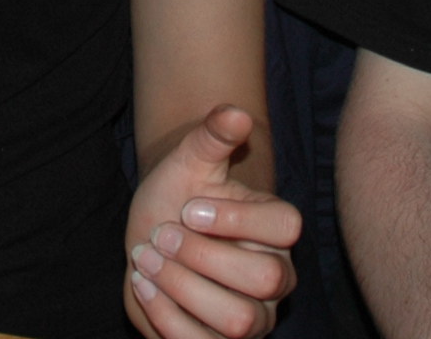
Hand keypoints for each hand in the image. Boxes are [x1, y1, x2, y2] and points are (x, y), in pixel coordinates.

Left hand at [125, 105, 302, 338]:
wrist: (158, 232)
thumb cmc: (181, 195)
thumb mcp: (190, 160)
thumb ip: (213, 135)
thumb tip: (236, 112)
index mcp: (277, 228)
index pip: (286, 225)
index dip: (235, 218)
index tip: (188, 206)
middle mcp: (277, 277)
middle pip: (264, 279)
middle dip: (202, 257)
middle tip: (161, 235)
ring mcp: (256, 317)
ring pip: (240, 323)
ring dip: (182, 289)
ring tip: (147, 261)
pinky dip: (168, 319)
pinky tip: (144, 286)